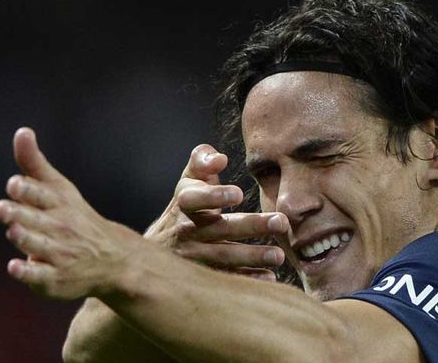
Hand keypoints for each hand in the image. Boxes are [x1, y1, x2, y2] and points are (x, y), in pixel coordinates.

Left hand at [0, 128, 142, 299]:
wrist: (112, 258)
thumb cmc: (76, 218)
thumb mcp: (60, 189)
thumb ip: (34, 163)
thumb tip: (22, 131)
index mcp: (60, 204)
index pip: (41, 194)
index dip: (26, 189)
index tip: (14, 185)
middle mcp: (61, 228)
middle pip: (34, 219)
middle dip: (18, 213)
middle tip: (2, 209)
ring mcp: (59, 253)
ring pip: (36, 244)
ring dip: (24, 237)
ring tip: (15, 231)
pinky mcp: (55, 279)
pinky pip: (38, 275)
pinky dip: (27, 271)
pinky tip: (15, 265)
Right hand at [143, 144, 287, 280]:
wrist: (156, 250)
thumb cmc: (187, 205)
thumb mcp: (189, 180)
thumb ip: (202, 161)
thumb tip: (220, 158)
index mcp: (184, 204)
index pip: (195, 199)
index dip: (214, 195)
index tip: (239, 194)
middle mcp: (187, 231)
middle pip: (219, 228)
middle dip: (251, 225)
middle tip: (281, 222)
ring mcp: (193, 257)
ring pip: (224, 257)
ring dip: (252, 256)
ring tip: (278, 255)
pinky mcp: (201, 277)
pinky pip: (225, 279)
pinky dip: (246, 279)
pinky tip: (269, 278)